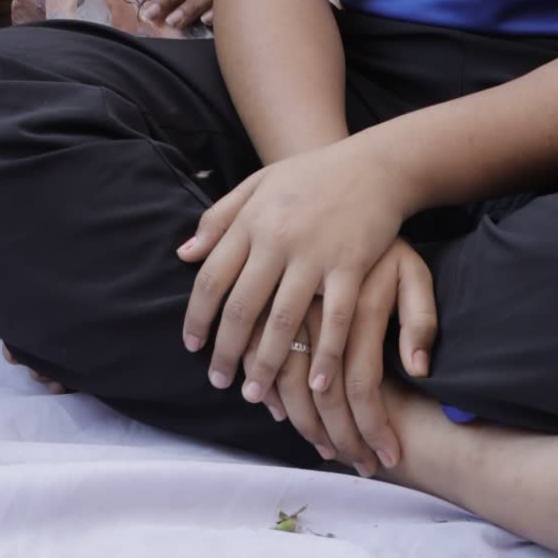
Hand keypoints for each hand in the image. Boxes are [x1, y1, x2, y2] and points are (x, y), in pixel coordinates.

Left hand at [176, 141, 411, 451]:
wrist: (373, 164)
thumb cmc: (311, 176)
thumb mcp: (258, 184)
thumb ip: (219, 219)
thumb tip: (184, 254)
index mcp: (251, 221)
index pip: (212, 278)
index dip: (198, 316)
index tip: (191, 346)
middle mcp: (277, 239)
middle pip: (242, 306)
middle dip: (226, 350)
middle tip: (218, 382)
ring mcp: (315, 254)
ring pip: (283, 320)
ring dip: (266, 362)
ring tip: (255, 394)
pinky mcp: (351, 266)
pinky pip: (335, 319)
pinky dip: (324, 354)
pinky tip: (314, 383)